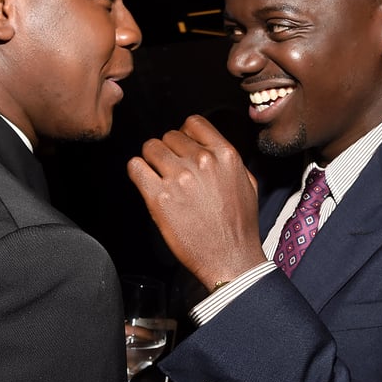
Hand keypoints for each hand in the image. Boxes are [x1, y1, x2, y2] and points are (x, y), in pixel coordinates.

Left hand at [127, 114, 265, 290]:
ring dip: (151, 160)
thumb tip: (208, 147)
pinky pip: (135, 167)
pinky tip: (145, 182)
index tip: (182, 148)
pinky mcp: (159, 198)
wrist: (230, 258)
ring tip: (157, 176)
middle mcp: (201, 161)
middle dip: (168, 150)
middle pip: (169, 136)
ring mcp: (179, 178)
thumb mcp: (246, 182)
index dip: (184, 134)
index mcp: (225, 155)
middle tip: (170, 170)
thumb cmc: (239, 225)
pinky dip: (137, 171)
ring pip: (150, 147)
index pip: (193, 123)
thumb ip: (227, 160)